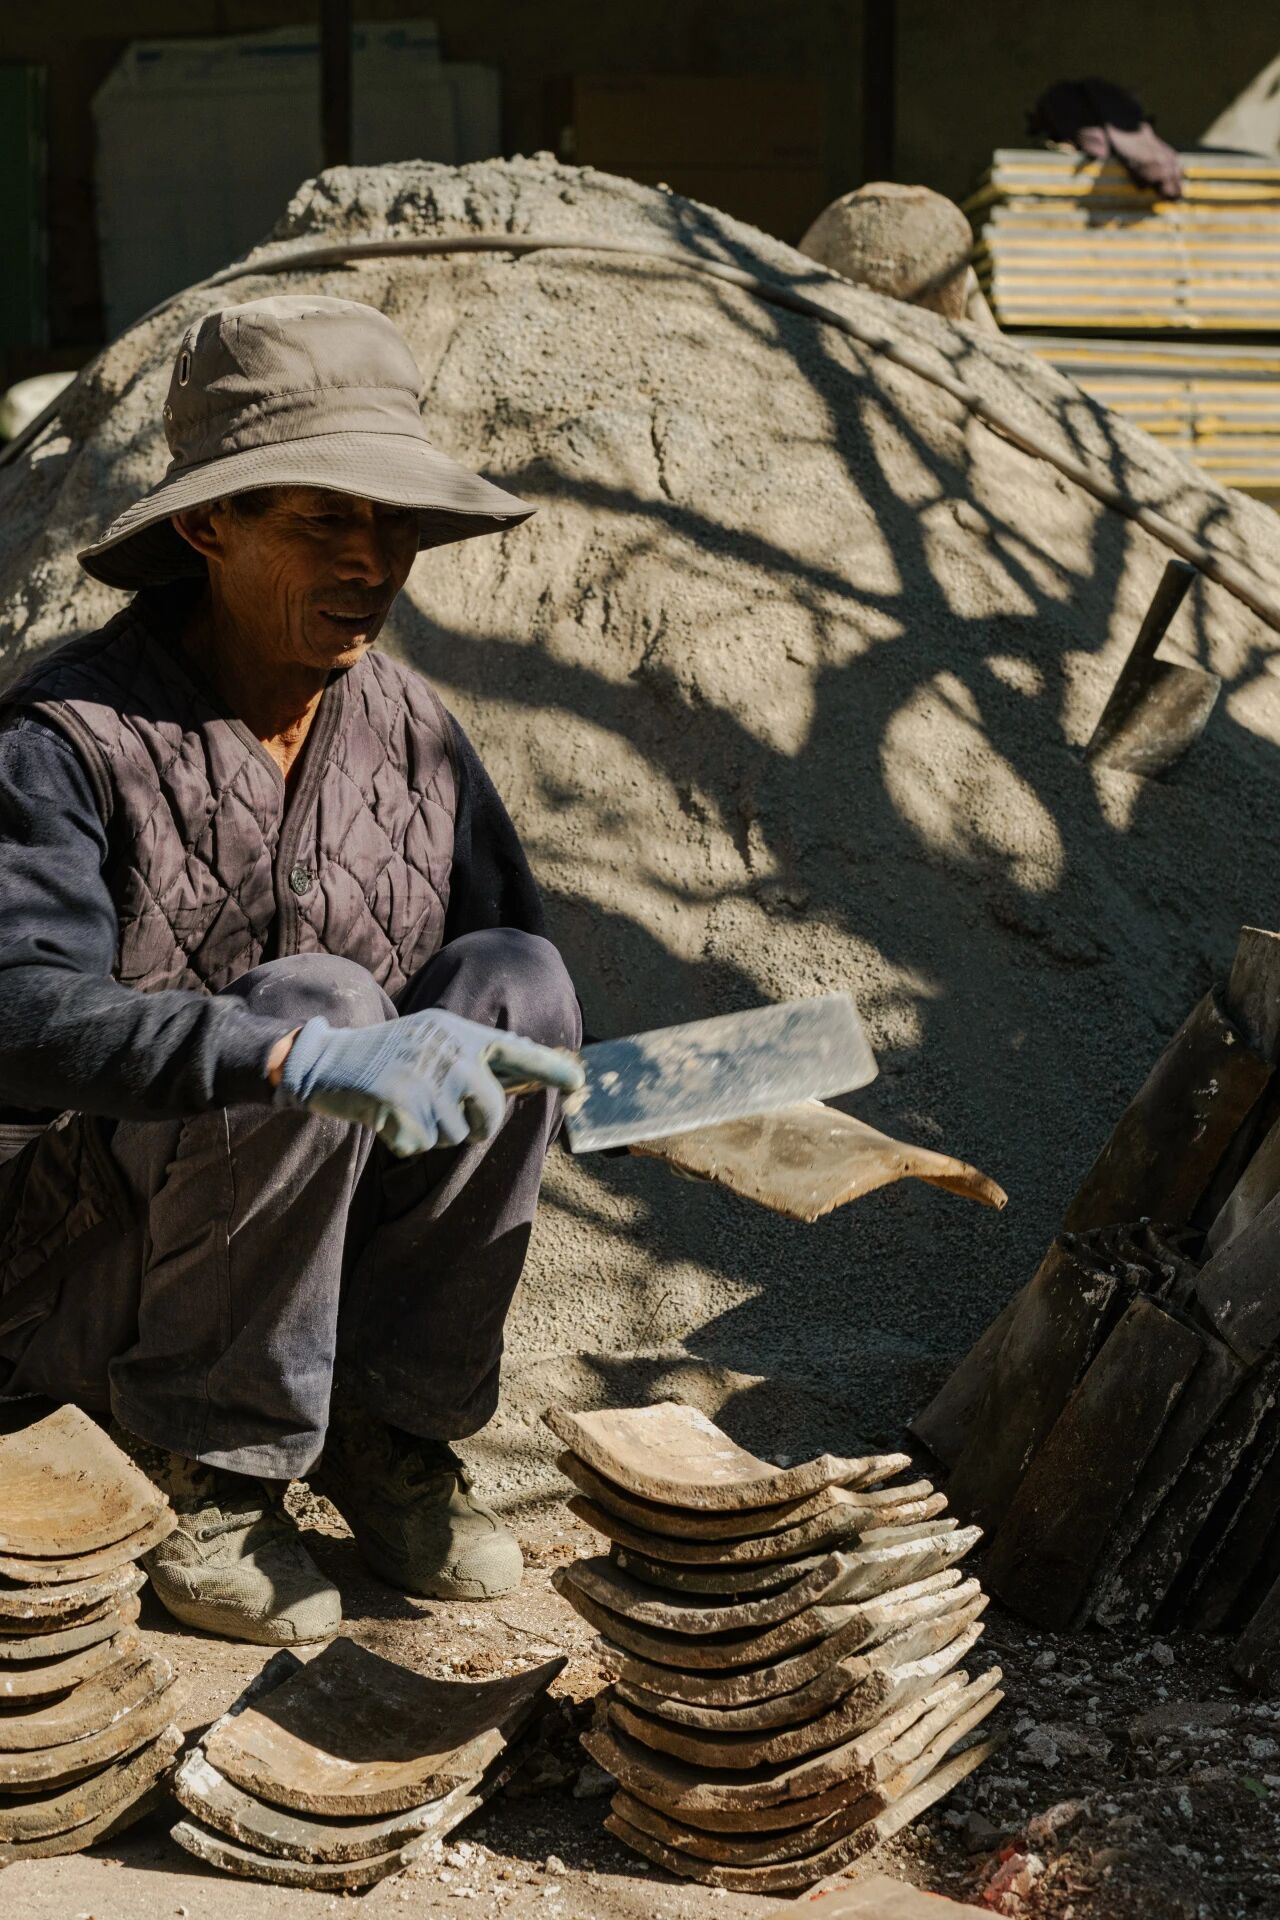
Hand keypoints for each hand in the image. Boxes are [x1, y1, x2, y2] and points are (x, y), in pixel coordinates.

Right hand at [275, 1010, 583, 1156]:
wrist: (326, 1060)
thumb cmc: (386, 1060)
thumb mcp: (431, 1043)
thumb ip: (471, 1062)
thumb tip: (523, 1083)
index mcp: (458, 1033)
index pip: (515, 1050)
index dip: (550, 1068)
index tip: (580, 1082)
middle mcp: (447, 1049)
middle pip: (490, 1113)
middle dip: (475, 1128)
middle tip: (442, 1118)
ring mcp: (424, 1074)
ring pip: (455, 1135)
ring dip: (432, 1134)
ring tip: (406, 1108)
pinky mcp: (399, 1100)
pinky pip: (422, 1145)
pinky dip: (404, 1142)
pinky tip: (386, 1120)